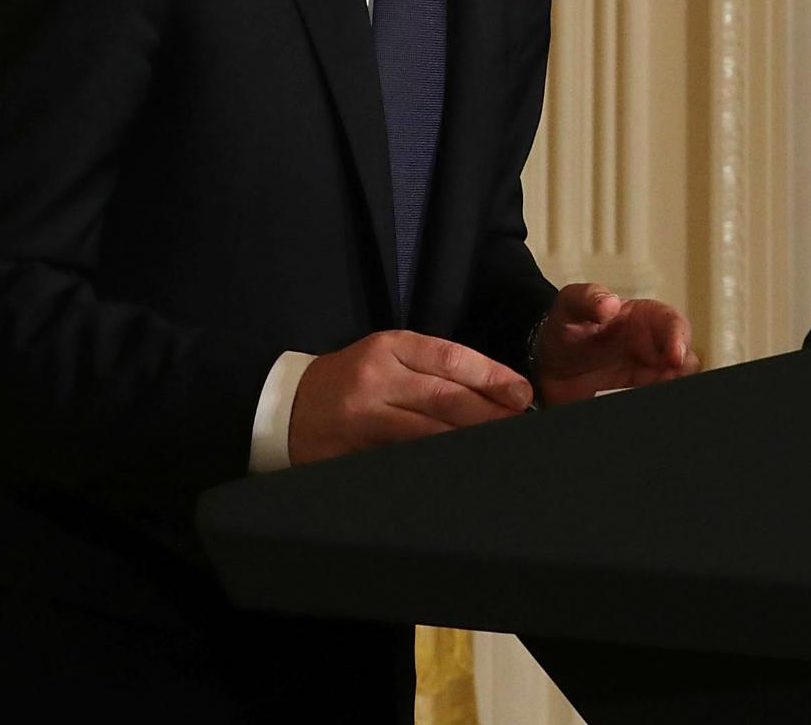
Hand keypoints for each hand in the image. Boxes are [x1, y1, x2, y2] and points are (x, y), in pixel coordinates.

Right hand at [289, 330, 531, 465]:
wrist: (288, 406)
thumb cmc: (353, 378)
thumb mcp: (389, 356)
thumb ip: (434, 369)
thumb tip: (494, 390)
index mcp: (390, 347)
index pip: (451, 358)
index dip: (492, 377)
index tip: (521, 393)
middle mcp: (376, 378)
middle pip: (445, 397)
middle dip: (489, 414)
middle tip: (519, 424)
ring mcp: (362, 417)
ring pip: (427, 433)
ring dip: (468, 441)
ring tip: (498, 445)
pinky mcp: (352, 452)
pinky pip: (403, 458)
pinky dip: (435, 462)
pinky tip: (458, 464)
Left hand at [534, 283, 700, 406]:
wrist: (545, 362)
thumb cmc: (566, 326)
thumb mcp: (571, 305)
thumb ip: (588, 298)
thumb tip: (609, 303)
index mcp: (646, 320)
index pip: (674, 324)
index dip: (679, 339)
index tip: (674, 356)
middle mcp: (652, 350)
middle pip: (686, 362)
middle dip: (681, 374)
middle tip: (663, 382)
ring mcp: (645, 378)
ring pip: (672, 386)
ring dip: (665, 390)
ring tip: (642, 393)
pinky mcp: (631, 397)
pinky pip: (647, 402)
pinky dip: (644, 403)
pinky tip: (624, 400)